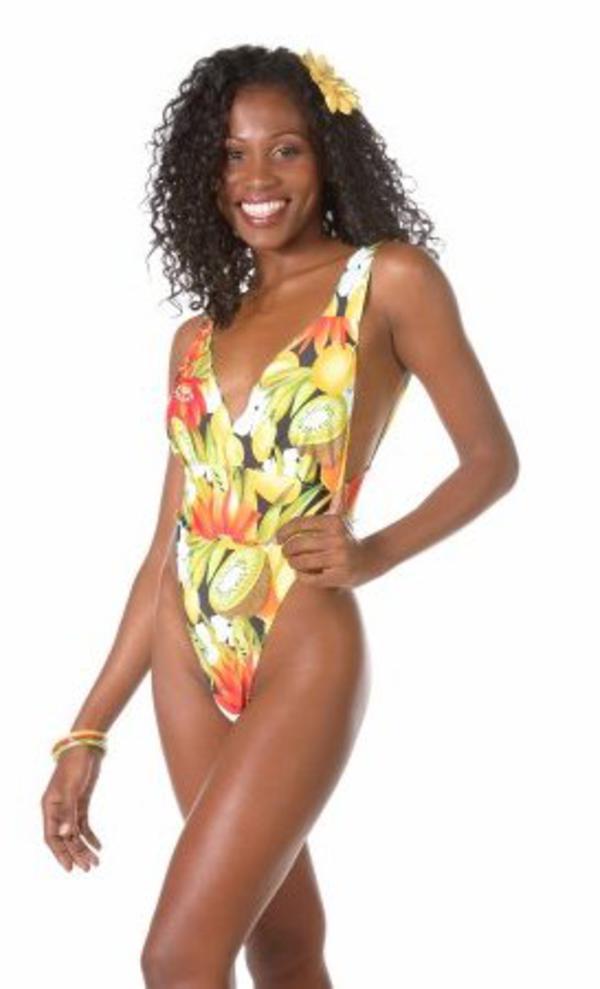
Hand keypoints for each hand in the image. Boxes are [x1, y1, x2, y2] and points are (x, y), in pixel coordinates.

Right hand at [41, 746, 103, 872]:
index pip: (52, 837)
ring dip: (84, 847)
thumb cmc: (75, 765)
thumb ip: (69, 811)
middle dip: (76, 854)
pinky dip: (90, 836)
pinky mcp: (80, 803)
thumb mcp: (72, 788)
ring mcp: (70, 807)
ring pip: (75, 833)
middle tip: (89, 868)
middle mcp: (57, 810)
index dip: (59, 854)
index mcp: (50, 807)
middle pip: (65, 838)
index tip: (69, 868)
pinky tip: (99, 846)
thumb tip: (67, 834)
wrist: (85, 747)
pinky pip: (83, 824)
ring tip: (96, 862)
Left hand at [275, 512, 381, 588]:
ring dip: (292, 563)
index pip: (299, 524)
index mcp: (334, 522)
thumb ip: (337, 502)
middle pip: (297, 544)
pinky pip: (310, 578)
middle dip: (286, 550)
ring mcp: (339, 558)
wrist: (373, 559)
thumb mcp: (343, 520)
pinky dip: (301, 576)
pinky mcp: (340, 576)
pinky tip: (301, 573)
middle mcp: (337, 539)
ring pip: (301, 562)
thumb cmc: (349, 539)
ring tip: (292, 562)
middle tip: (285, 553)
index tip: (277, 539)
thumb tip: (341, 484)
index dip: (284, 531)